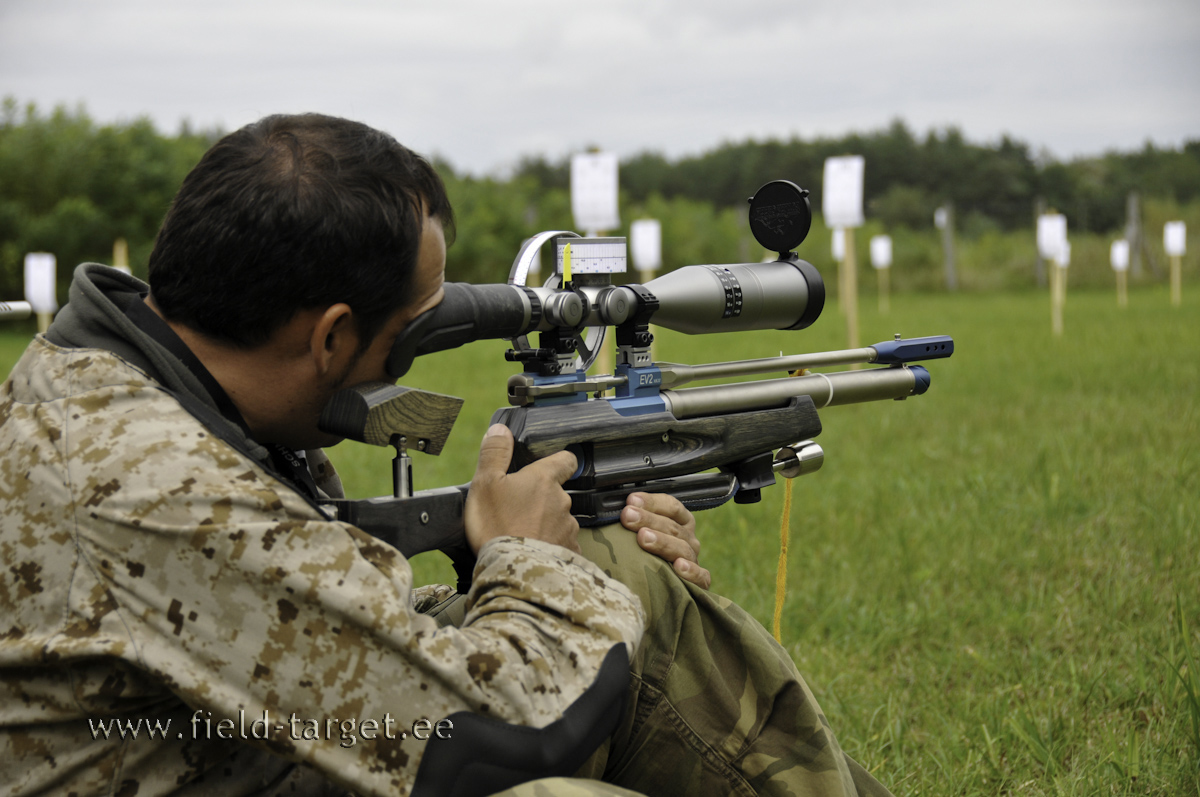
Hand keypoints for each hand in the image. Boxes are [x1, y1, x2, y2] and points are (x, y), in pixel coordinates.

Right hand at [464, 424, 580, 554]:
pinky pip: (563, 544)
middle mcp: (562, 501)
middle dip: (543, 499)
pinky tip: (534, 551)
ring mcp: (568, 527)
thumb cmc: (496, 525)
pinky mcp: (570, 551)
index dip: (559, 461)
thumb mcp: (485, 483)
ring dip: (547, 523)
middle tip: (519, 509)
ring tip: (523, 533)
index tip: (549, 466)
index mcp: (544, 479)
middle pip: (559, 493)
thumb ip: (494, 453)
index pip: (566, 459)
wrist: (512, 571)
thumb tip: (501, 430)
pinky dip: (551, 546)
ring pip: (560, 519)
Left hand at [621, 492, 710, 589]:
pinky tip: (678, 567)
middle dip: (648, 519)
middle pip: (672, 526)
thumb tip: (617, 510)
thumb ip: (634, 521)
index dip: (651, 502)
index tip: (631, 501)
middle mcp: (689, 539)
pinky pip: (700, 576)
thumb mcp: (642, 535)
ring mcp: (694, 560)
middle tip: (628, 516)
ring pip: (682, 548)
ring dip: (662, 542)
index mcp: (680, 522)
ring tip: (643, 538)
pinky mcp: (700, 582)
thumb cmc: (647, 557)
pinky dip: (691, 571)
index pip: (671, 506)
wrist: (663, 593)